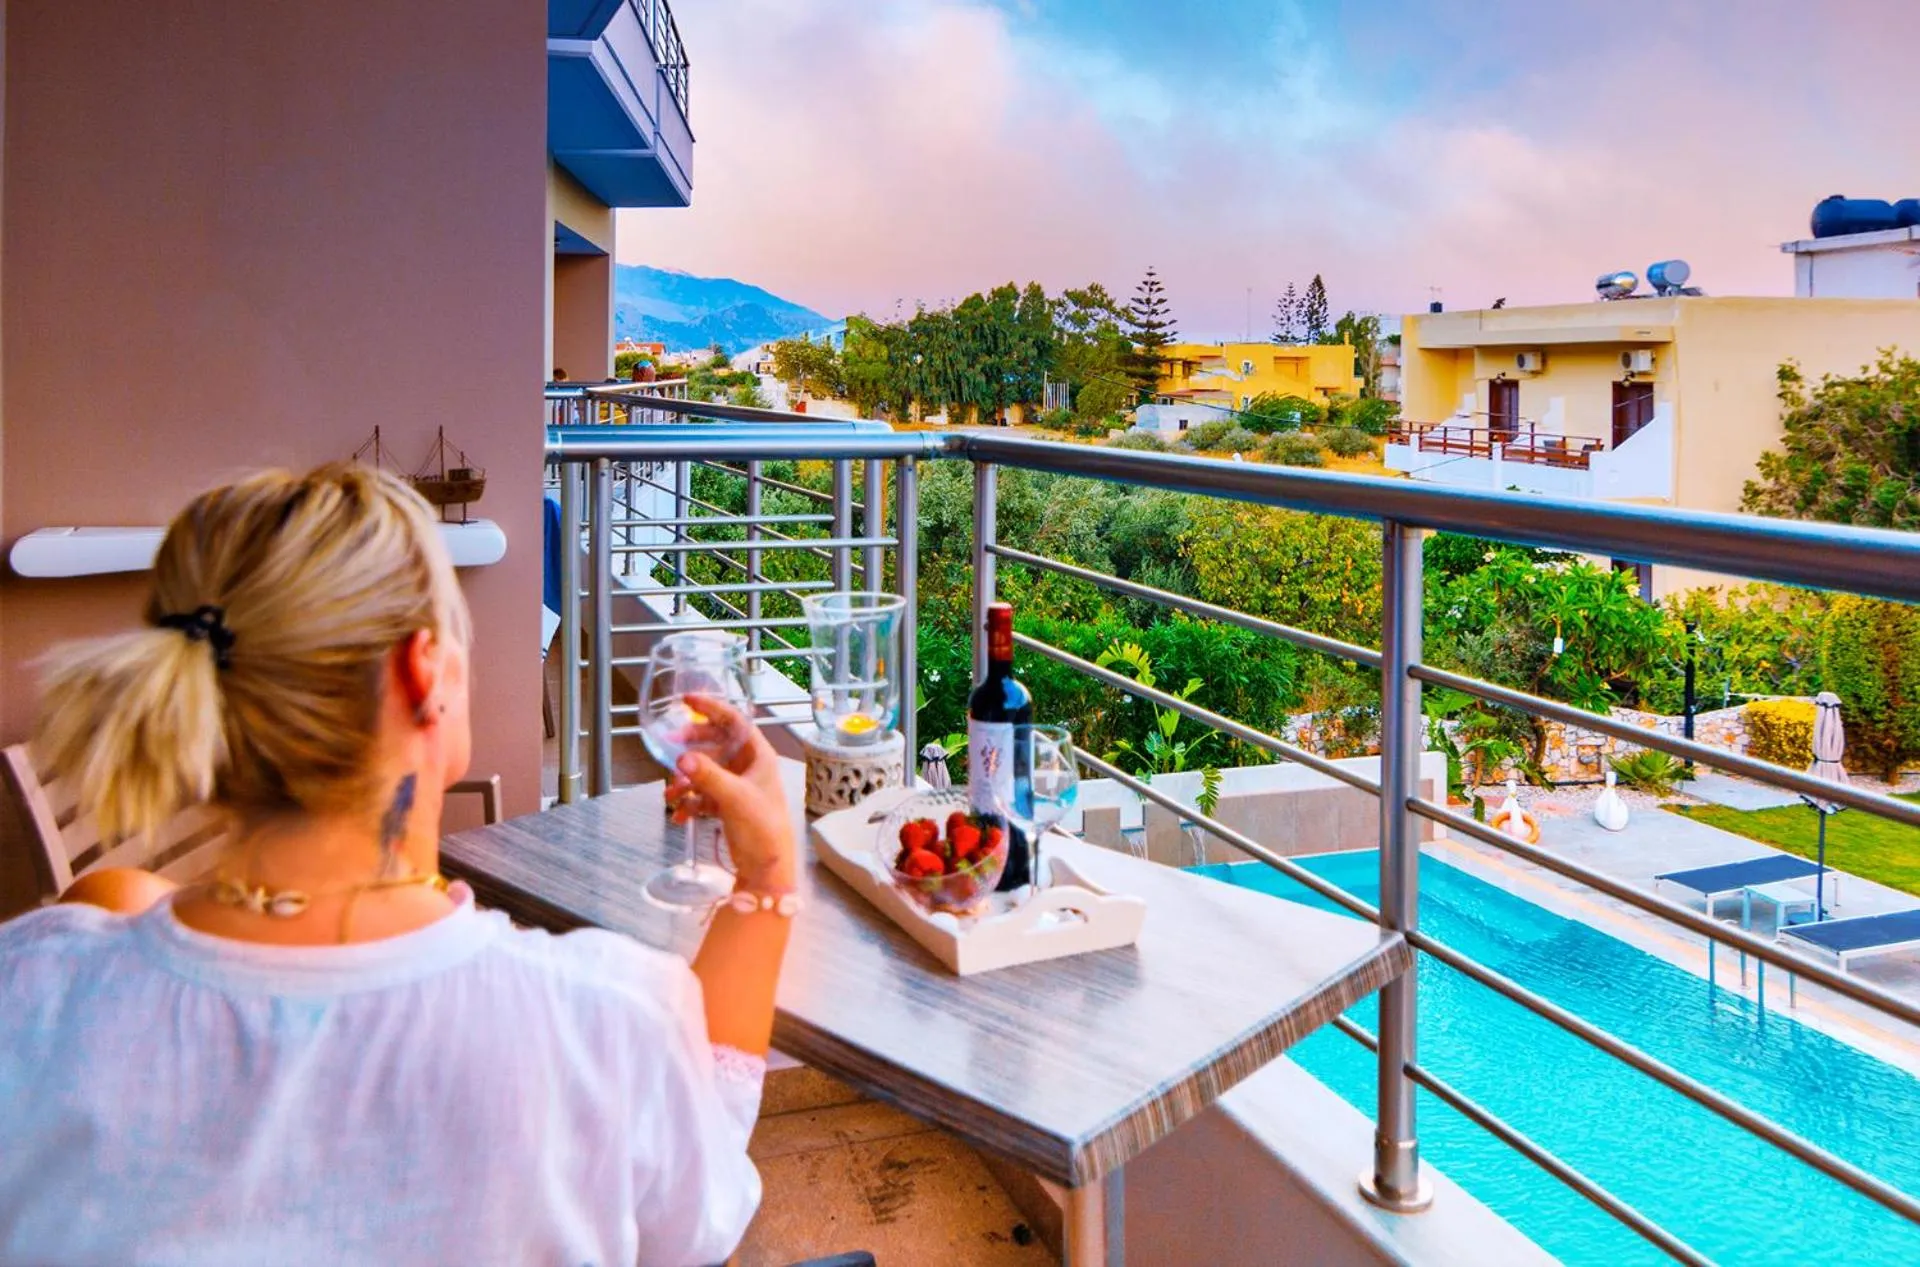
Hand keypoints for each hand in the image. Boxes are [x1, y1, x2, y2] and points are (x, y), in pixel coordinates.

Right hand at [663, 696, 795, 890]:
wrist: (767, 868)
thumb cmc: (762, 828)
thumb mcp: (735, 798)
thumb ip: (708, 776)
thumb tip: (682, 758)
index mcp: (758, 756)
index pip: (734, 721)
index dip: (712, 707)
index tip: (687, 700)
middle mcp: (748, 766)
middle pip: (715, 743)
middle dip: (691, 746)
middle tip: (670, 747)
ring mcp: (737, 785)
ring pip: (704, 771)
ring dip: (685, 781)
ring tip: (671, 794)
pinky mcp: (727, 805)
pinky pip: (702, 795)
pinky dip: (689, 802)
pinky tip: (680, 816)